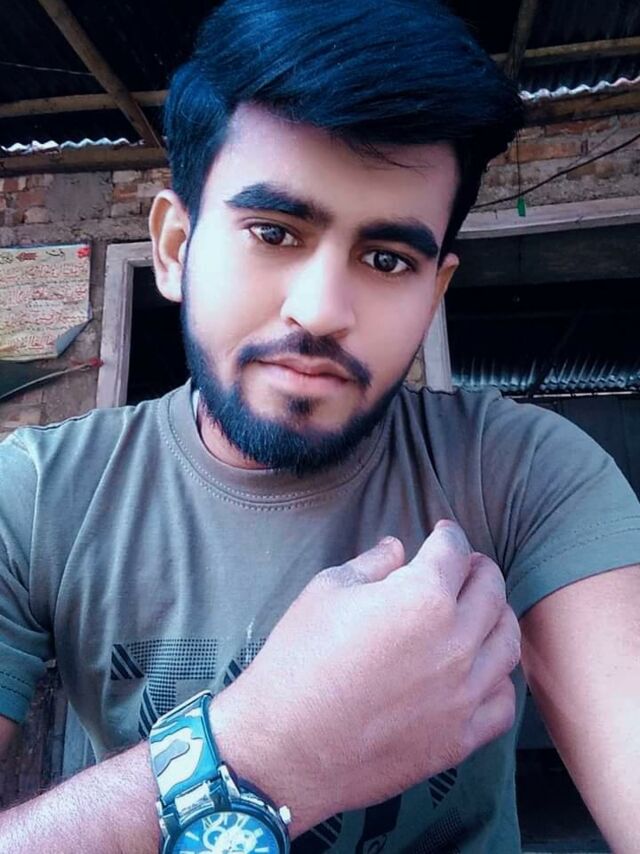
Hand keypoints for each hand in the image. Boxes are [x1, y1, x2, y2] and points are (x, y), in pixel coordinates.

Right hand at [211, 521, 519, 833]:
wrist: (284, 745)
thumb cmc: (298, 659)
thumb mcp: (326, 591)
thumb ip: (372, 564)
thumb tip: (396, 548)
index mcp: (422, 596)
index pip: (454, 551)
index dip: (449, 535)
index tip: (444, 533)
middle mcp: (456, 642)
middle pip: (491, 591)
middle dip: (480, 569)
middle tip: (466, 565)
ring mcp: (463, 694)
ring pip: (507, 643)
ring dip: (497, 617)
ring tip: (482, 610)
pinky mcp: (460, 739)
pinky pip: (503, 702)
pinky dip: (498, 679)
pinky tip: (481, 671)